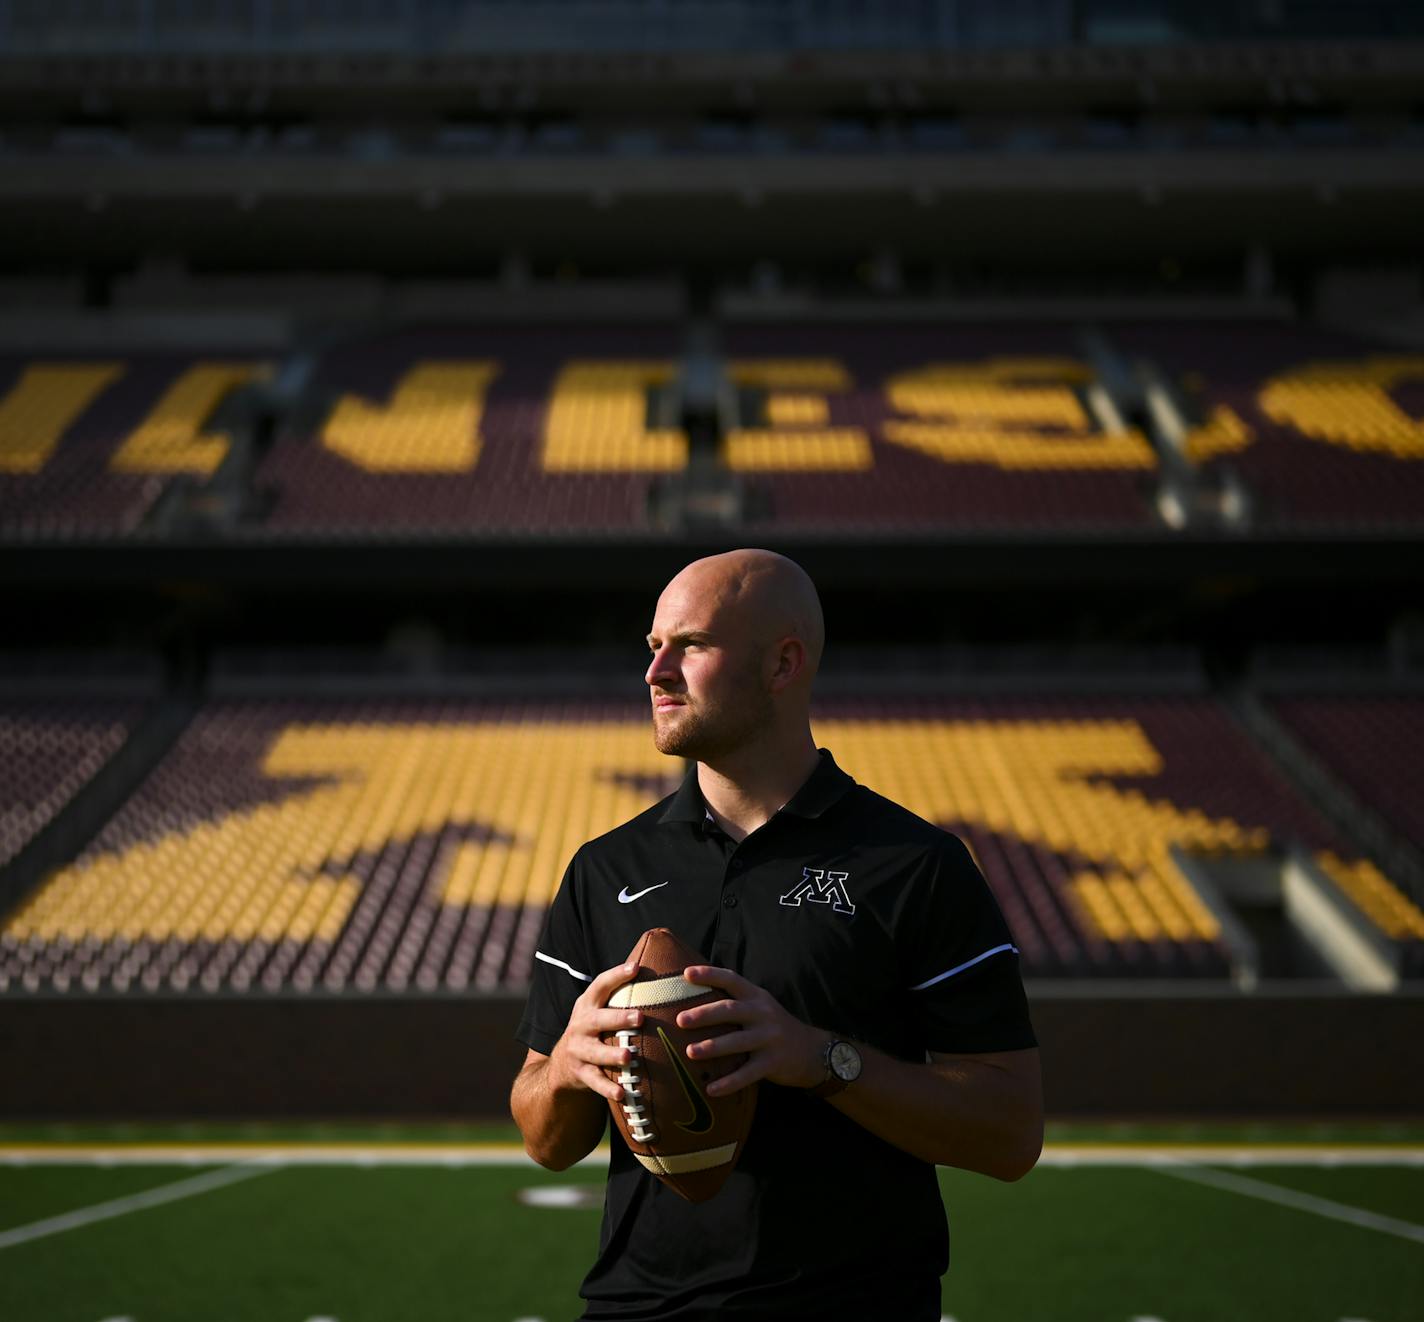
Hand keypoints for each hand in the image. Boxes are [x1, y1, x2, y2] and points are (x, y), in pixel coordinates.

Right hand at [547, 961, 642, 1103]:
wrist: (561, 1065)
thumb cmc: (594, 1031)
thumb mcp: (599, 1010)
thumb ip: (619, 996)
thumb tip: (660, 971)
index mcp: (588, 1005)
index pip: (600, 985)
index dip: (616, 975)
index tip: (636, 967)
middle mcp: (580, 1025)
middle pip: (598, 1019)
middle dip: (619, 1018)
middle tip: (640, 1017)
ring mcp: (578, 1050)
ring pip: (595, 1052)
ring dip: (612, 1055)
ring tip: (629, 1057)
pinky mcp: (581, 1073)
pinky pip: (595, 1082)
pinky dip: (608, 1088)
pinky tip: (622, 1094)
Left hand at [676, 965, 824, 1096]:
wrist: (811, 1050)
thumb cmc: (773, 1027)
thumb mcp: (760, 1006)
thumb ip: (735, 1002)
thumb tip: (693, 1000)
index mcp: (756, 996)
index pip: (732, 979)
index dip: (710, 974)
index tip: (687, 974)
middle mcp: (763, 1013)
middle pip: (730, 1009)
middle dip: (704, 1014)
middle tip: (680, 1019)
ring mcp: (769, 1038)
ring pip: (737, 1041)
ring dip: (712, 1046)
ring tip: (690, 1052)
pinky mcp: (773, 1062)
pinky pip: (747, 1073)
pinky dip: (729, 1082)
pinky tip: (711, 1089)